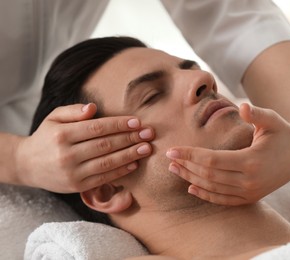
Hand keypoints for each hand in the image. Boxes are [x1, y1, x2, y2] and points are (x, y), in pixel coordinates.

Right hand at [16, 103, 153, 192]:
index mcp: (62, 135)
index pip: (98, 128)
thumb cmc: (46, 137)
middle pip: (106, 145)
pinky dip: (121, 171)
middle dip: (130, 138)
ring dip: (130, 155)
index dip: (119, 124)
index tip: (137, 122)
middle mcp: (67, 155)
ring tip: (146, 148)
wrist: (27, 165)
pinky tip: (134, 163)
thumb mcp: (53, 118)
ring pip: (107, 162)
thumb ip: (73, 111)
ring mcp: (73, 173)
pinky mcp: (77, 186)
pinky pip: (104, 177)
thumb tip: (93, 108)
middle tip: (149, 133)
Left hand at [166, 103, 289, 205]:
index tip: (172, 150)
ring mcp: (251, 192)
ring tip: (175, 170)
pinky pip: (224, 200)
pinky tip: (191, 188)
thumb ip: (257, 114)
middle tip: (169, 160)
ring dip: (191, 180)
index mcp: (252, 160)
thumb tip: (242, 106)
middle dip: (186, 167)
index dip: (190, 155)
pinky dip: (206, 195)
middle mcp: (250, 180)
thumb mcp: (272, 119)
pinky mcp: (251, 197)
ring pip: (214, 188)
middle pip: (209, 176)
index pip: (212, 160)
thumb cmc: (282, 132)